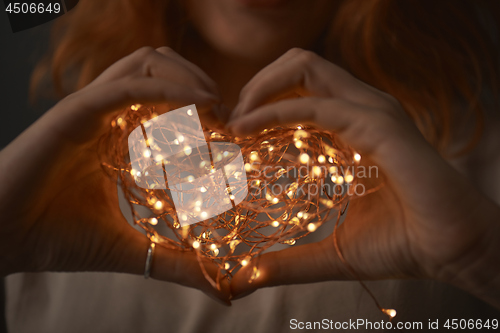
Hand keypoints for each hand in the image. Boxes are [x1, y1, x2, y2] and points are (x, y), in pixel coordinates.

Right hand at [0, 46, 230, 304]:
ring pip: (147, 62)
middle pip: (161, 68)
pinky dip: (168, 88)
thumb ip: (175, 263)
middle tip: (228, 116)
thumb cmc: (56, 240)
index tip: (230, 135)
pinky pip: (128, 85)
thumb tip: (222, 293)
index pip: (167, 101)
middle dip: (201, 84)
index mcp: (116, 136)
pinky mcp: (75, 111)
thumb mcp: (130, 249)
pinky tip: (198, 105)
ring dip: (188, 77)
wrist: (1, 240)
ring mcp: (90, 108)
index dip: (203, 110)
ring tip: (216, 105)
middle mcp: (106, 115)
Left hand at [227, 48, 499, 307]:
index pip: (297, 91)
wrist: (451, 252)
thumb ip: (288, 261)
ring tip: (234, 122)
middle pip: (298, 66)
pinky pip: (317, 107)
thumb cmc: (400, 245)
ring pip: (305, 68)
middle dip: (255, 86)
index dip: (258, 103)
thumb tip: (246, 279)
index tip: (230, 133)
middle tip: (231, 121)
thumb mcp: (329, 252)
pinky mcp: (380, 125)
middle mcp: (360, 109)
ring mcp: (372, 111)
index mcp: (350, 126)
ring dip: (259, 90)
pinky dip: (274, 112)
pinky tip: (246, 129)